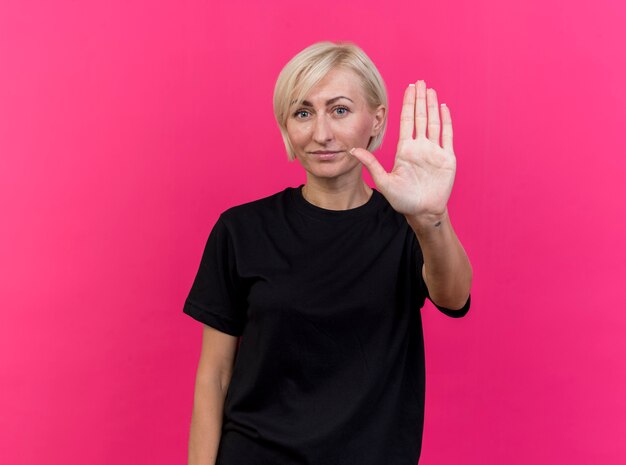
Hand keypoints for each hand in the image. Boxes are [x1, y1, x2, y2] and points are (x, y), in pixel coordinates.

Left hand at [350, 80, 455, 222]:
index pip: (407, 121)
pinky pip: (447, 136)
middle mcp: (420, 147)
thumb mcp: (384, 181)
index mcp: (406, 150)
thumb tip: (352, 150)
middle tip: (419, 82)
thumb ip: (371, 164)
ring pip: (434, 122)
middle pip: (420, 117)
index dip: (408, 104)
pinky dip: (446, 121)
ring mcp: (434, 151)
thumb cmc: (403, 200)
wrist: (422, 212)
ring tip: (430, 90)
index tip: (408, 88)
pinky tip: (443, 108)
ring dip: (432, 106)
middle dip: (420, 99)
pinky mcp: (447, 159)